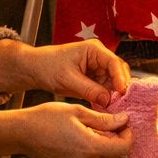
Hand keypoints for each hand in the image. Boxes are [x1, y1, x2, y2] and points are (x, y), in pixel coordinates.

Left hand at [0, 38, 130, 105]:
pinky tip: (106, 106)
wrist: (35, 69)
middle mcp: (98, 58)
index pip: (114, 63)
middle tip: (121, 103)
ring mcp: (97, 68)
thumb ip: (89, 89)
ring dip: (114, 94)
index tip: (122, 92)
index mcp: (94, 50)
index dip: (121, 78)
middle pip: (118, 72)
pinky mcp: (93, 78)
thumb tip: (107, 99)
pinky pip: (105, 88)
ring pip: (113, 82)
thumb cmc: (48, 66)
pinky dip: (106, 97)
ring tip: (114, 107)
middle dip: (119, 88)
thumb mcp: (68, 79)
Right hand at [0, 101, 131, 157]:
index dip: (128, 134)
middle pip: (115, 154)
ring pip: (103, 156)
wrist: (20, 133)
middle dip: (118, 137)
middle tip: (112, 119)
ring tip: (94, 124)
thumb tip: (124, 120)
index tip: (124, 121)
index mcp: (89, 147)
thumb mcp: (78, 112)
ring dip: (106, 141)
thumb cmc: (45, 118)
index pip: (123, 148)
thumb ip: (104, 119)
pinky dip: (94, 146)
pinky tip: (84, 132)